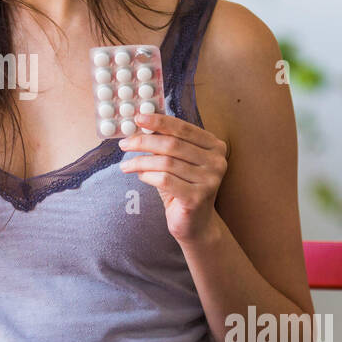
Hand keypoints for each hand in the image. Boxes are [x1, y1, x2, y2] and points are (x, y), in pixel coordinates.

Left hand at [117, 111, 229, 245]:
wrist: (195, 223)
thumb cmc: (183, 187)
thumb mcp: (177, 161)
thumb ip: (166, 143)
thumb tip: (142, 123)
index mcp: (214, 146)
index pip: (183, 128)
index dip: (159, 121)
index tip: (138, 117)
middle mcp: (217, 161)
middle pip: (172, 144)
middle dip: (144, 142)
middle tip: (124, 143)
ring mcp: (210, 180)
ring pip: (166, 162)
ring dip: (141, 162)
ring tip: (126, 165)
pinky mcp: (197, 197)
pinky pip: (165, 180)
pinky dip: (148, 176)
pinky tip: (140, 176)